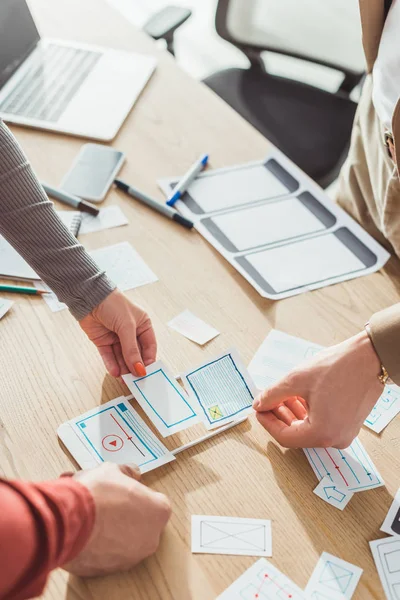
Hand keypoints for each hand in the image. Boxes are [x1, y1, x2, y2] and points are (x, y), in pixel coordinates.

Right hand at [63, 463, 170, 576]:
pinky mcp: (107, 571)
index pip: (154, 502)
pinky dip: (94, 544)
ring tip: (88, 513)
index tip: (124, 490)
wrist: (69, 521)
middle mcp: (149, 539)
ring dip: (108, 528)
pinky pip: (103, 554)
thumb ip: (127, 471)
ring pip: (120, 540)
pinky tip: (81, 529)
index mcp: (158, 512)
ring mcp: (129, 558)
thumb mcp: (112, 470)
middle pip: (138, 522)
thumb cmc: (97, 495)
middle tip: (105, 500)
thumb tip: (131, 472)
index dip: (137, 494)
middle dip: (123, 512)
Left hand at [79, 289, 156, 376]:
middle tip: (136, 380)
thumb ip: (132, 349)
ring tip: (125, 380)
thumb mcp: (127, 326)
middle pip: (135, 354)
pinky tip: (115, 372)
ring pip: (122, 357)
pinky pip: (109, 356)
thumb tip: (139, 368)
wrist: (89, 297)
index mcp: (143, 325)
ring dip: (123, 368)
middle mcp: (131, 332)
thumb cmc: (113, 303)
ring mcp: (116, 338)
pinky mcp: (103, 342)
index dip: (148, 360)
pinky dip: (112, 364)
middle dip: (135, 367)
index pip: (149, 347)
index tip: (147, 373)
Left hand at [253, 331, 382, 448]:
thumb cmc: (339, 367)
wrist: (370, 357)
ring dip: (292, 413)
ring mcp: (345, 433)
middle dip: (279, 416)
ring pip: (309, 429)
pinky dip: (307, 412)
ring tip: (281, 396)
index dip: (267, 422)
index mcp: (322, 433)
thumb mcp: (296, 379)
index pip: (285, 437)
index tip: (258, 409)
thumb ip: (273, 395)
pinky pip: (322, 424)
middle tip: (267, 401)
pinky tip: (298, 397)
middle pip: (297, 434)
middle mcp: (335, 439)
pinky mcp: (349, 424)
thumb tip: (259, 404)